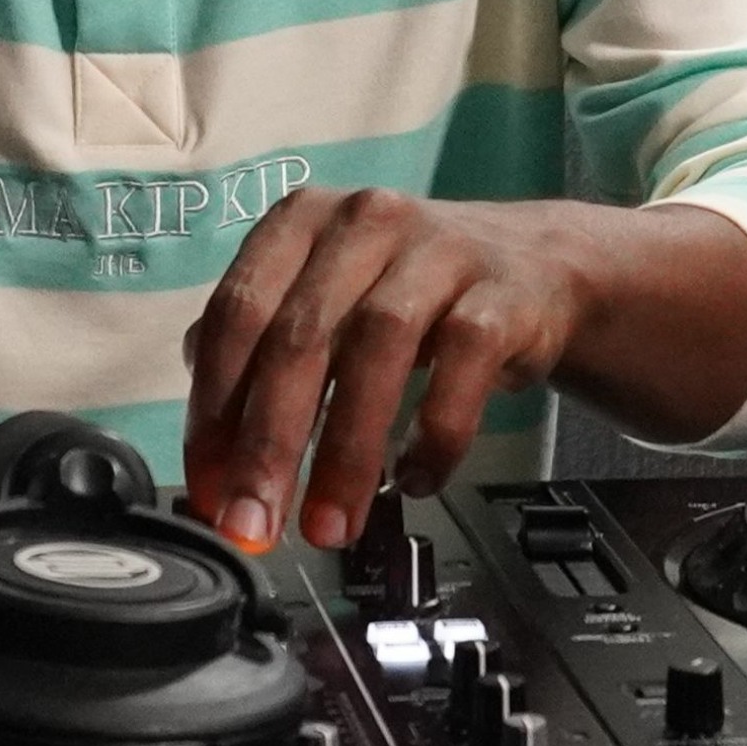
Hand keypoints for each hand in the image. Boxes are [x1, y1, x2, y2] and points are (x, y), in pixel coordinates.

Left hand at [180, 189, 583, 551]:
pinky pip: (462, 367)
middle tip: (257, 523)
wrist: (537, 268)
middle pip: (300, 337)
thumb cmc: (410, 293)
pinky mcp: (501, 292)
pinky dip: (433, 435)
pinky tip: (414, 480)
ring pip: (377, 349)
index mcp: (301, 221)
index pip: (237, 313)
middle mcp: (364, 222)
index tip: (210, 487)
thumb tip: (209, 433)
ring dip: (345, 452)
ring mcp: (437, 250)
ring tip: (331, 524)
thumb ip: (261, 346)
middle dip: (269, 444)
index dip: (214, 407)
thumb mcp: (327, 299)